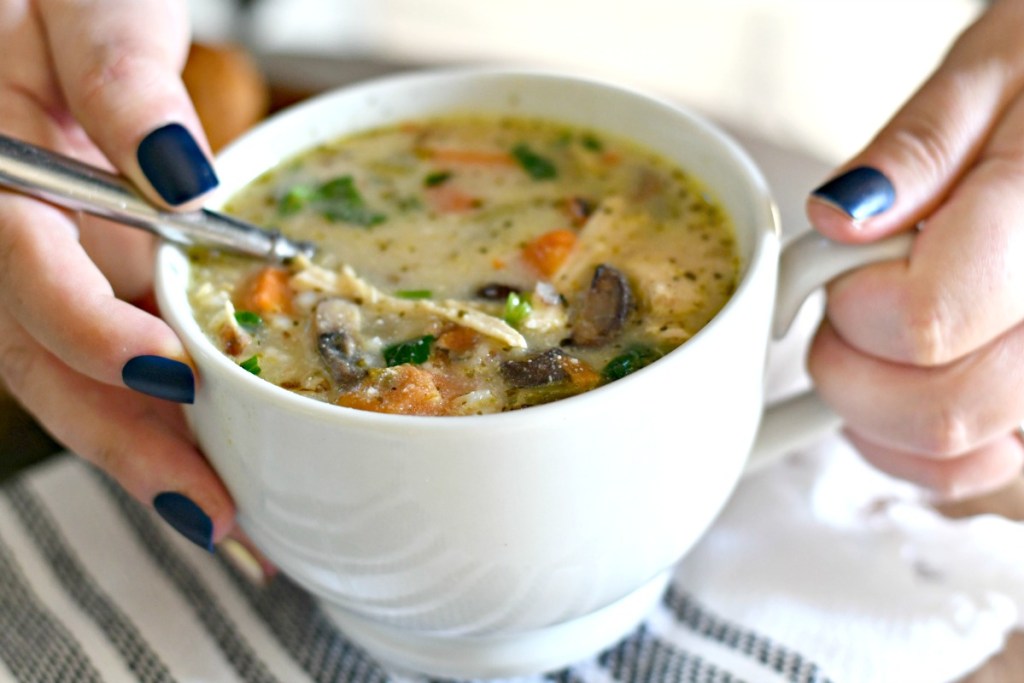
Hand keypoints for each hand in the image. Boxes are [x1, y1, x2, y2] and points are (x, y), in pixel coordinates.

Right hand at [0, 0, 233, 549]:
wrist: (50, 11)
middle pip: (40, 357)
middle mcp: (1, 231)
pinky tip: (208, 459)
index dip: (88, 327)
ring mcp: (33, 269)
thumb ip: (125, 78)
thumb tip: (181, 171)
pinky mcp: (74, 283)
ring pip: (69, 377)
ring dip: (142, 450)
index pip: (19, 263)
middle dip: (123, 436)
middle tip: (208, 502)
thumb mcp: (96, 5)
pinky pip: (101, 359)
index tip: (169, 372)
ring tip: (220, 512)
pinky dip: (153, 415)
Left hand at [806, 0, 1023, 498]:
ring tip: (891, 327)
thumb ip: (917, 149)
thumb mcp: (995, 68)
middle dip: (853, 363)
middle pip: (938, 413)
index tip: (842, 262)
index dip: (854, 302)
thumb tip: (838, 217)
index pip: (925, 323)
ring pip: (953, 459)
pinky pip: (974, 469)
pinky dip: (915, 444)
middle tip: (856, 298)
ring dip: (877, 407)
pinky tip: (913, 377)